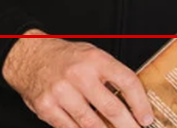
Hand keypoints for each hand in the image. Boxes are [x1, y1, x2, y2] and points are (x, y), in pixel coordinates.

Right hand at [2, 29, 155, 127]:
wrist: (30, 57)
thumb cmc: (65, 58)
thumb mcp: (92, 56)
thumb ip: (110, 75)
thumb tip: (133, 102)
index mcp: (95, 60)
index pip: (126, 82)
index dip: (140, 103)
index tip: (146, 118)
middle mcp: (78, 75)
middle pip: (111, 108)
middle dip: (128, 126)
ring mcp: (61, 92)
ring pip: (92, 124)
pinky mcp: (47, 107)